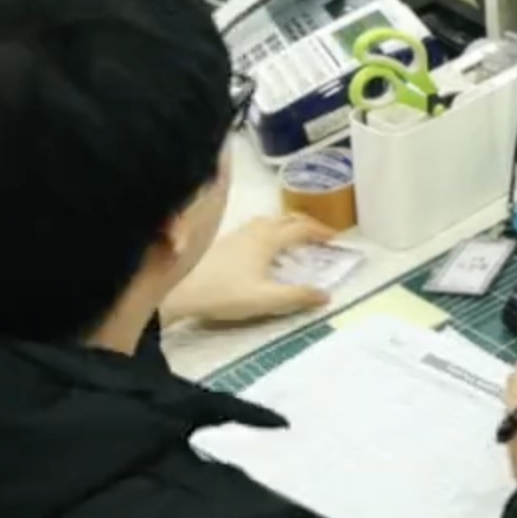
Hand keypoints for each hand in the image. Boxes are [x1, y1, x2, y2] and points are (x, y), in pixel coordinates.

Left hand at [164, 214, 337, 326]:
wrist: (181, 289)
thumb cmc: (224, 293)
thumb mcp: (265, 299)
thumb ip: (297, 297)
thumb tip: (326, 295)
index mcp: (268, 239)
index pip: (301, 229)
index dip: (321, 232)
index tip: (335, 239)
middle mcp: (254, 230)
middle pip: (286, 218)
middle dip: (306, 224)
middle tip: (320, 236)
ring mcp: (237, 233)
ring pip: (269, 220)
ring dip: (286, 225)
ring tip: (294, 238)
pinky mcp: (224, 241)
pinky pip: (255, 227)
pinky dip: (269, 230)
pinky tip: (262, 247)